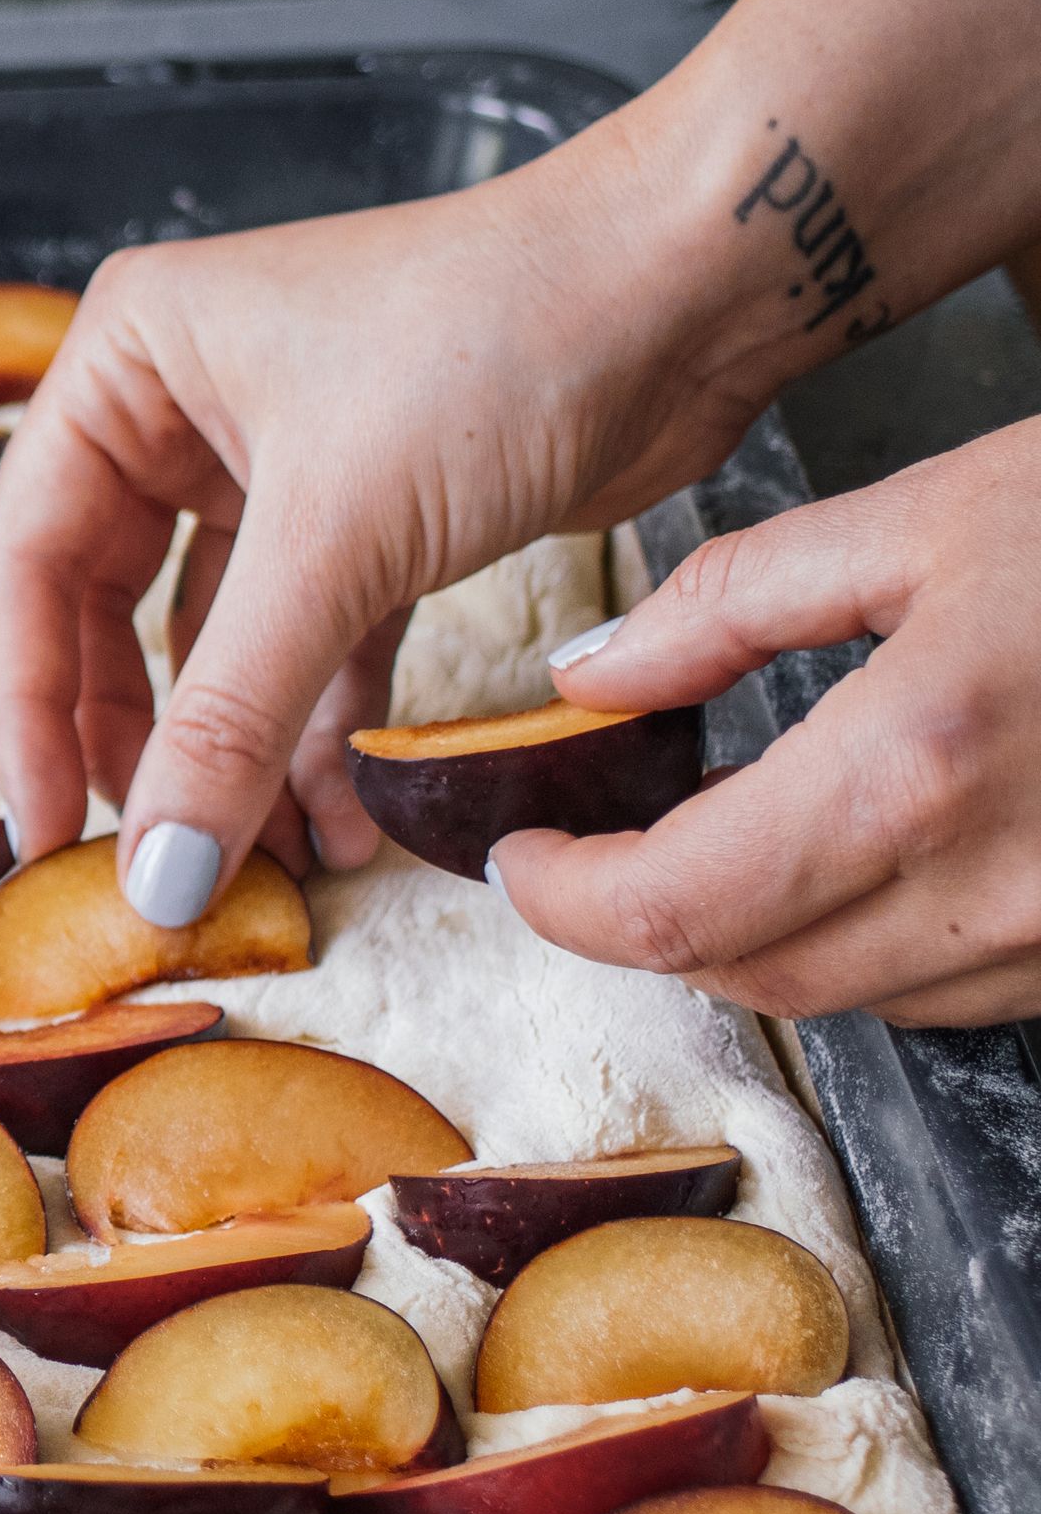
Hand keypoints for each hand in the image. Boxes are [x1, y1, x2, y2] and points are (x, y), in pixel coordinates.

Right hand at [0, 114, 777, 918]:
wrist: (696, 287)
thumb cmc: (501, 336)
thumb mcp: (336, 538)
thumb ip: (229, 716)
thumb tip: (155, 872)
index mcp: (127, 360)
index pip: (26, 560)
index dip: (29, 707)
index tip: (47, 831)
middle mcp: (184, 404)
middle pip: (109, 611)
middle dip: (141, 744)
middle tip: (148, 861)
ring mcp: (279, 459)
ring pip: (217, 643)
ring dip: (239, 753)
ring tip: (263, 862)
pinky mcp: (373, 512)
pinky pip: (312, 645)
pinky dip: (323, 728)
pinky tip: (343, 815)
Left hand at [492, 420, 1040, 1027]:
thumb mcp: (926, 516)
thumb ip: (733, 603)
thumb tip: (590, 676)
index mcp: (916, 766)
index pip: (674, 907)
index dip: (565, 903)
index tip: (520, 858)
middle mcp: (997, 881)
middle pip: (753, 974)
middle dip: (646, 931)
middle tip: (591, 858)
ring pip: (856, 997)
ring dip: (758, 944)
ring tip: (710, 851)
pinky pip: (960, 990)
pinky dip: (875, 947)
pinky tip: (855, 864)